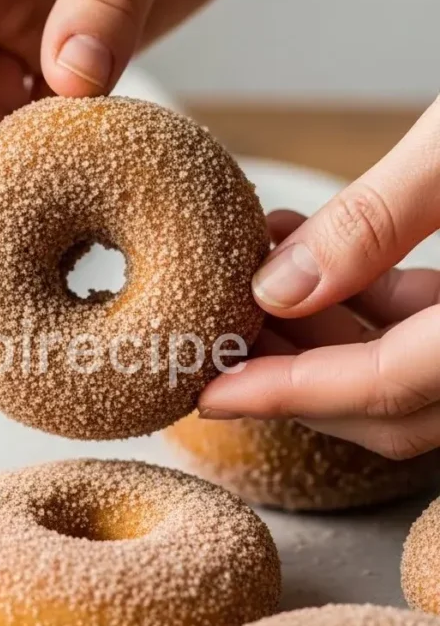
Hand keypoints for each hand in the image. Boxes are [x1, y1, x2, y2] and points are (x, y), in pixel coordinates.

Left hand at [199, 97, 439, 459]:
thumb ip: (377, 220)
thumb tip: (277, 289)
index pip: (386, 390)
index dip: (286, 396)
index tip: (207, 391)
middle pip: (393, 405)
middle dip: (293, 375)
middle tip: (216, 333)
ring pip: (408, 370)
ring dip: (321, 332)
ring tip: (252, 270)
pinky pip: (434, 328)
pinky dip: (368, 302)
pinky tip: (313, 251)